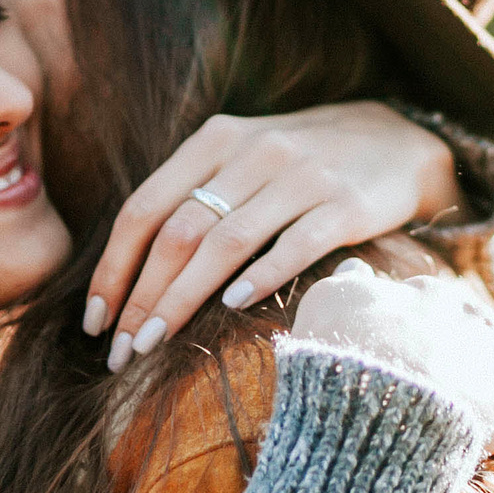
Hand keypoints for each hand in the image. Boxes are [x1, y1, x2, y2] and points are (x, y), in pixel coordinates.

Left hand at [86, 101, 458, 370]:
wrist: (398, 140)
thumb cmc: (299, 164)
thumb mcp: (238, 161)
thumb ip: (189, 199)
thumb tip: (125, 274)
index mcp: (214, 141)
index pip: (143, 210)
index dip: (113, 268)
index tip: (95, 322)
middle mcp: (252, 153)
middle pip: (177, 233)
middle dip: (140, 298)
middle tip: (120, 352)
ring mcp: (302, 176)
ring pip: (225, 243)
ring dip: (182, 299)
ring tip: (154, 345)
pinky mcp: (347, 205)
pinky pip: (295, 244)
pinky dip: (260, 276)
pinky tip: (230, 308)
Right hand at [291, 258, 493, 478]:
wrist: (369, 394)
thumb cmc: (345, 346)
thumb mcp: (330, 301)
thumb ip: (349, 283)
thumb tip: (356, 267)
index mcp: (430, 298)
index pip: (444, 305)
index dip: (442, 324)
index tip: (437, 338)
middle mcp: (472, 329)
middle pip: (491, 340)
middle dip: (491, 356)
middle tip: (488, 377)